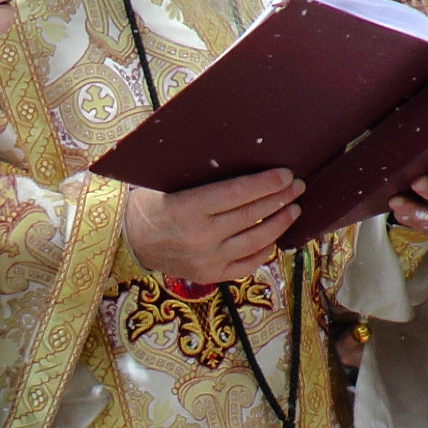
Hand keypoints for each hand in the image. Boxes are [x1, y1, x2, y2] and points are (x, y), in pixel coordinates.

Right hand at [126, 168, 304, 283]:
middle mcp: (200, 237)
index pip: (237, 194)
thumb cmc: (151, 202)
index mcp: (187, 208)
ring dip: (279, 223)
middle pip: (251, 215)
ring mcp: (206, 259)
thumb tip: (236, 152)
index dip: (266, 184)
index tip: (285, 175)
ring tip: (294, 209)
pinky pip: (246, 264)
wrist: (129, 240)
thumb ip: (199, 172)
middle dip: (280, 198)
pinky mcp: (209, 275)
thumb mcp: (166, 181)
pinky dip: (264, 250)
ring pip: (255, 240)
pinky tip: (274, 237)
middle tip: (298, 186)